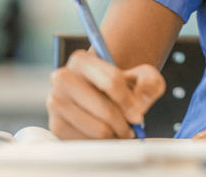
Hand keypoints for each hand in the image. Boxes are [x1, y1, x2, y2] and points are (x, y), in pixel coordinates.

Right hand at [46, 48, 165, 138]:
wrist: (101, 97)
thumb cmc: (122, 86)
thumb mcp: (142, 75)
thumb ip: (149, 80)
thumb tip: (141, 93)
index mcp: (81, 60)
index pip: (112, 82)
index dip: (129, 101)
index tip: (138, 114)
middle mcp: (62, 78)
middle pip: (105, 109)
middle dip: (124, 122)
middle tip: (131, 128)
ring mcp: (56, 102)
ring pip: (97, 129)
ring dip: (115, 134)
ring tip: (120, 131)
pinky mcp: (56, 125)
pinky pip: (86, 142)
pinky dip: (101, 144)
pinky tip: (105, 135)